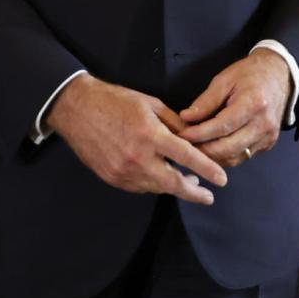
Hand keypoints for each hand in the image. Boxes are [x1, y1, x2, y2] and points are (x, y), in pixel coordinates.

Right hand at [45, 74, 227, 204]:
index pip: (186, 157)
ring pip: (156, 188)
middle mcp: (137, 158)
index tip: (221, 180)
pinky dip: (154, 184)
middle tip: (209, 196)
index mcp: (150, 135)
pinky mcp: (112, 178)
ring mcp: (123, 172)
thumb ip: (174, 124)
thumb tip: (194, 139)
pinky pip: (139, 187)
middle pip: (173, 184)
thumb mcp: (151, 104)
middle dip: (194, 192)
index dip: (207, 169)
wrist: (77, 109)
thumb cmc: (115, 101)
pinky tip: (161, 176)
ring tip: (188, 182)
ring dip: (174, 187)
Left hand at [179, 49, 292, 166]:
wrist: (279, 75)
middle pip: (228, 147)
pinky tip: (213, 147)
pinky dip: (225, 155)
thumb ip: (205, 101)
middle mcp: (263, 124)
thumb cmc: (249, 74)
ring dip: (213, 156)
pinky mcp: (269, 143)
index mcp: (253, 103)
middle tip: (184, 145)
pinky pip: (243, 156)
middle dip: (203, 150)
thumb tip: (185, 118)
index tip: (181, 135)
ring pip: (234, 157)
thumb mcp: (224, 79)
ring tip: (196, 148)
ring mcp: (268, 136)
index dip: (199, 134)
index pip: (221, 127)